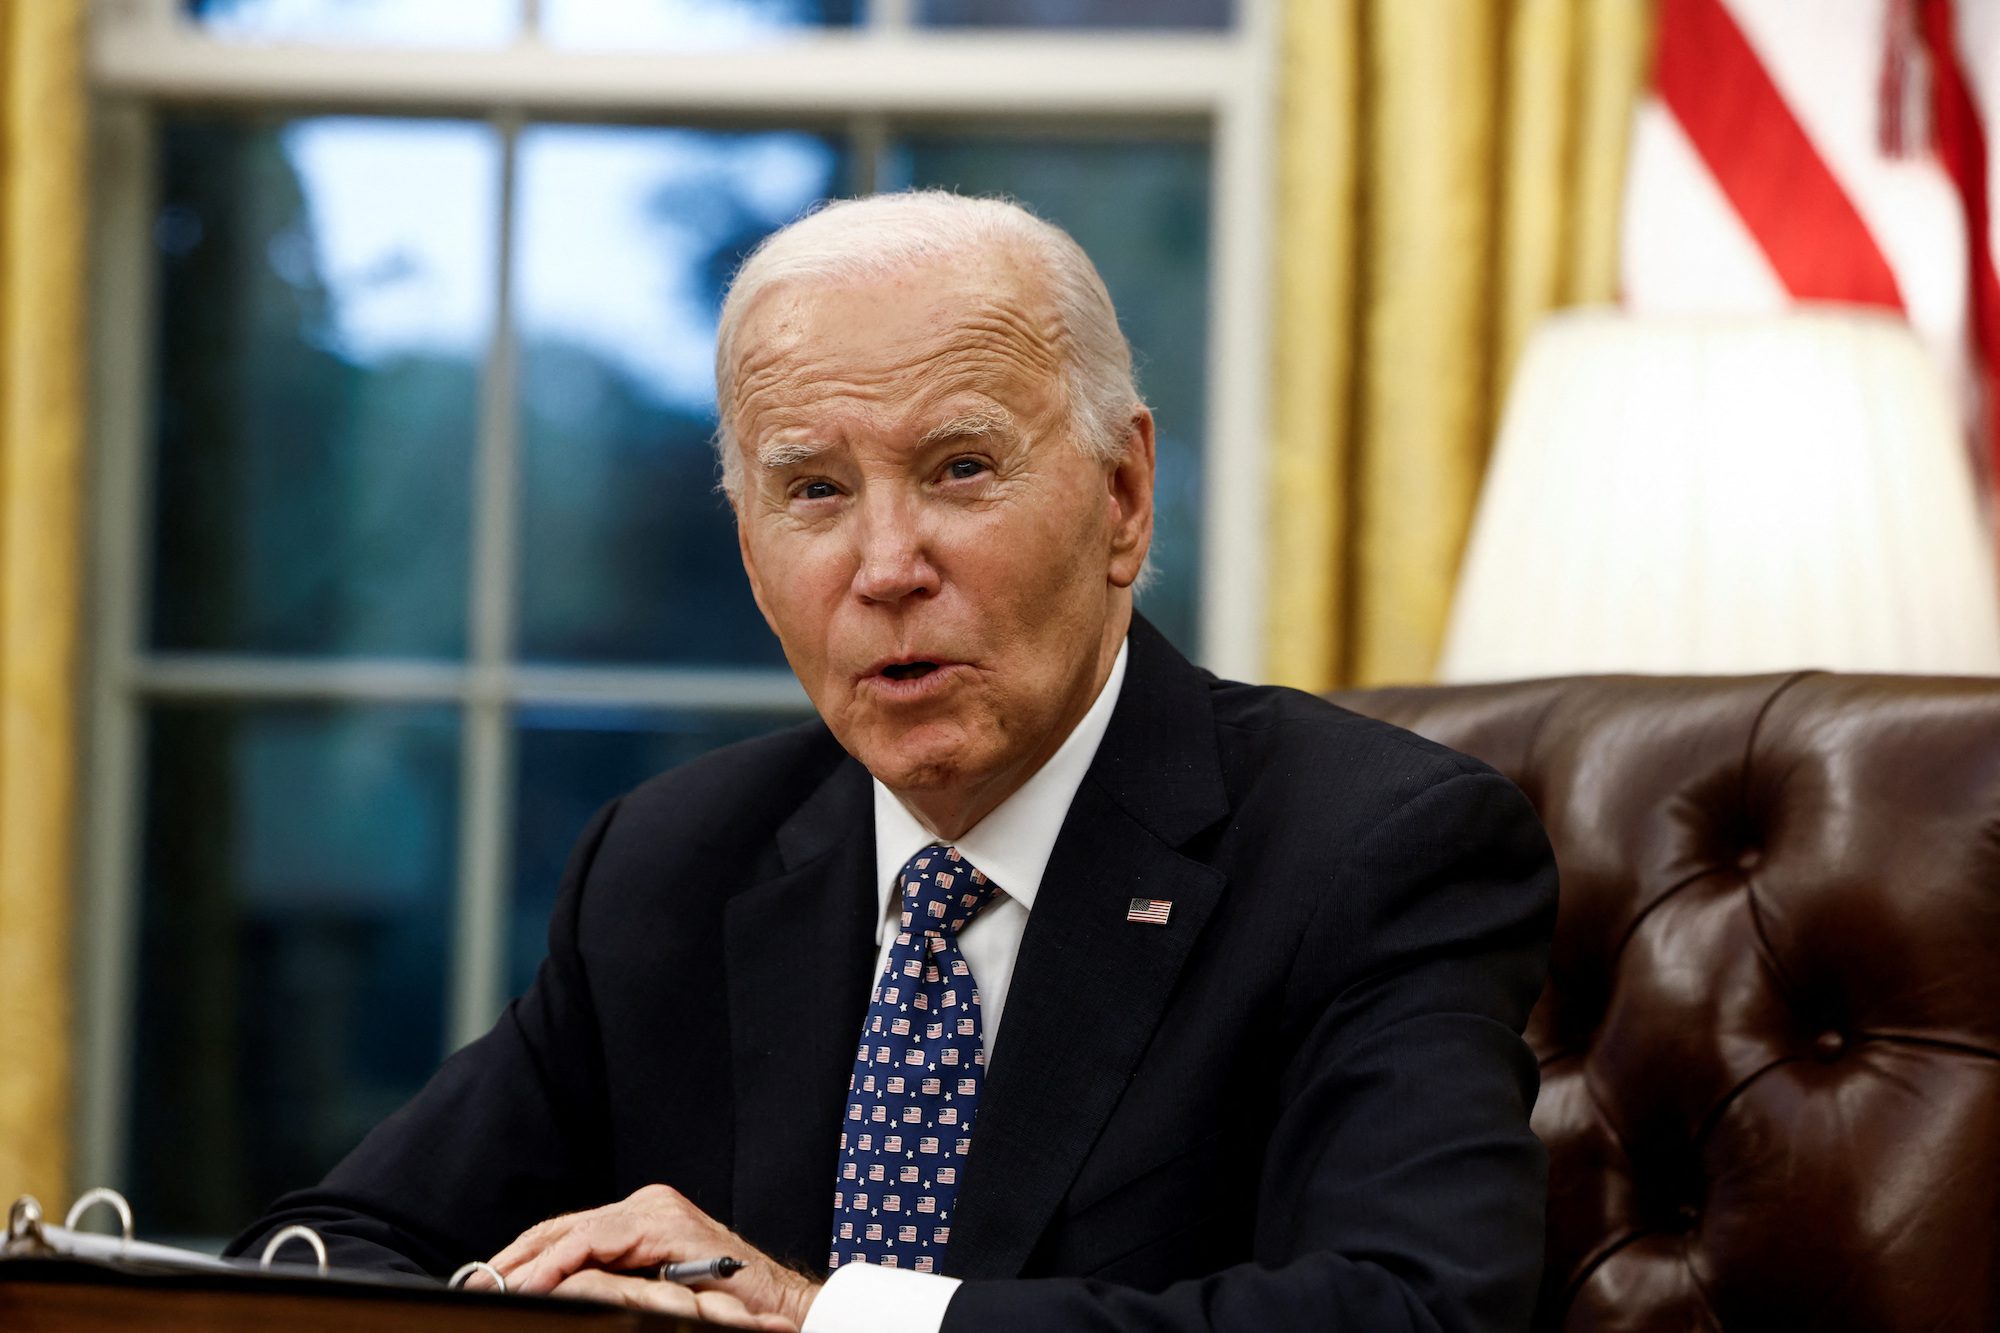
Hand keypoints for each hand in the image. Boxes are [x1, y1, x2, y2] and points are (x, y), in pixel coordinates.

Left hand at [480, 1184, 820, 1329]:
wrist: (781, 1311)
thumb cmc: (724, 1312)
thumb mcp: (652, 1297)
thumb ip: (612, 1287)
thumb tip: (558, 1299)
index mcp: (641, 1219)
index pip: (567, 1232)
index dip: (524, 1257)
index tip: (486, 1282)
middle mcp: (647, 1205)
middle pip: (563, 1226)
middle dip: (515, 1257)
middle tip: (474, 1282)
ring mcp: (657, 1211)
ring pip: (574, 1230)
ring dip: (529, 1261)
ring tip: (496, 1285)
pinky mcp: (665, 1226)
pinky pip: (599, 1240)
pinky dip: (561, 1261)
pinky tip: (537, 1281)